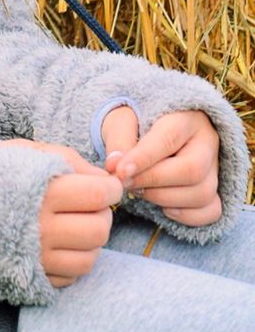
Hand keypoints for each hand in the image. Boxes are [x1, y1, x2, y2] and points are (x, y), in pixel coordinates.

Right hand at [0, 138, 122, 287]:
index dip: (111, 188)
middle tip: (93, 203)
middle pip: (98, 229)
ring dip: (92, 240)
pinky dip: (74, 260)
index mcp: (42, 192)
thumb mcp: (30, 152)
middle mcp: (41, 228)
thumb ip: (70, 161)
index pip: (97, 195)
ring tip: (78, 223)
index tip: (108, 185)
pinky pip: (72, 276)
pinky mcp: (32, 278)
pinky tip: (62, 242)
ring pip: (90, 258)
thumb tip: (106, 178)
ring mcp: (37, 257)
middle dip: (103, 214)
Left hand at [101, 106, 221, 226]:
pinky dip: (187, 216)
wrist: (149, 130)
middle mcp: (207, 140)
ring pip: (203, 193)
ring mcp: (215, 167)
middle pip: (192, 170)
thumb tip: (115, 167)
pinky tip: (164, 207)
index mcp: (185, 115)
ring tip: (140, 190)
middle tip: (126, 183)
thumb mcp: (122, 119)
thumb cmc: (136, 122)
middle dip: (154, 181)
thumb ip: (119, 139)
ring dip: (165, 199)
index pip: (169, 138)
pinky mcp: (216, 189)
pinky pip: (212, 211)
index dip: (144, 158)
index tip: (120, 171)